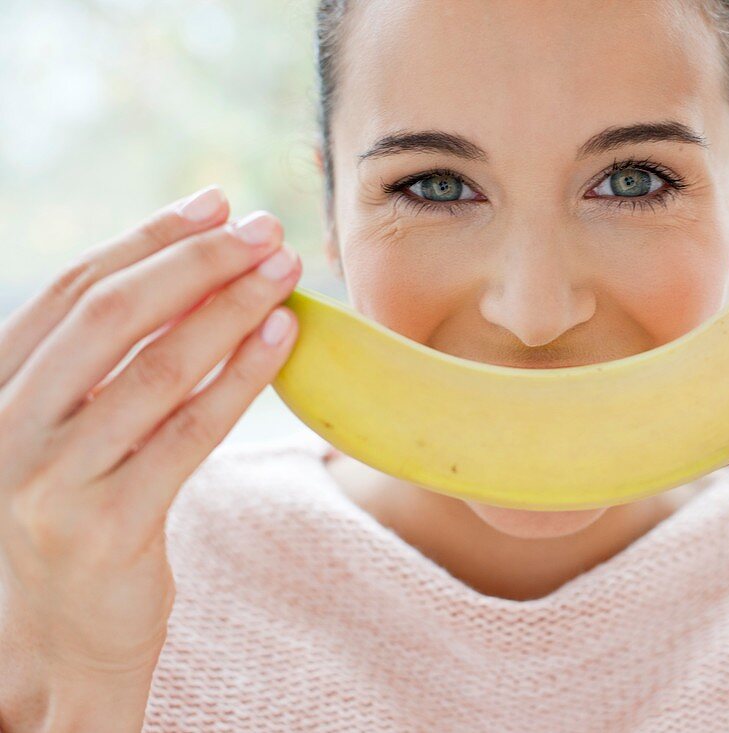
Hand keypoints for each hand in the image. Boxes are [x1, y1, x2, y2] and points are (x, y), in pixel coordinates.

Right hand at [0, 185, 300, 695]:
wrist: (62, 638)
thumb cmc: (83, 517)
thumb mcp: (75, 432)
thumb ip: (110, 363)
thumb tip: (196, 274)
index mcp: (0, 390)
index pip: (74, 290)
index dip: (147, 239)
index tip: (214, 203)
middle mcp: (12, 426)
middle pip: (112, 316)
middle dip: (196, 262)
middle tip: (264, 230)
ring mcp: (53, 479)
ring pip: (155, 368)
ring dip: (229, 308)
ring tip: (285, 272)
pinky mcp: (108, 525)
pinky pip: (187, 434)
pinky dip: (239, 377)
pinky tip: (281, 337)